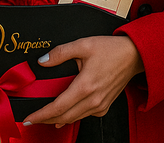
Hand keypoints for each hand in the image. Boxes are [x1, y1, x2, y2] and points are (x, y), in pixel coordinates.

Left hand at [23, 35, 142, 127]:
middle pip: (64, 117)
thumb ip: (61, 52)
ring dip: (58, 119)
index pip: (58, 107)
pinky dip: (72, 117)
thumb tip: (43, 61)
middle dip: (46, 119)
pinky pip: (84, 116)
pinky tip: (66, 113)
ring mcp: (100, 105)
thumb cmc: (111, 49)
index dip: (41, 114)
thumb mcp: (83, 44)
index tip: (29, 118)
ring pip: (74, 119)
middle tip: (33, 118)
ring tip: (46, 116)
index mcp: (85, 86)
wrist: (133, 55)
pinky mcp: (104, 106)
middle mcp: (93, 100)